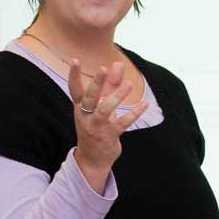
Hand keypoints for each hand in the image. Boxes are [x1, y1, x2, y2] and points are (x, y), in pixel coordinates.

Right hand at [68, 60, 147, 193]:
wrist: (92, 159)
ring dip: (117, 96)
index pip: (74, 89)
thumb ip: (110, 84)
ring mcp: (97, 126)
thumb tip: (118, 64)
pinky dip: (134, 113)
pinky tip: (144, 104)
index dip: (74, 75)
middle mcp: (86, 116)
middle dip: (96, 83)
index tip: (75, 60)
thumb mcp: (100, 105)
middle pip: (89, 98)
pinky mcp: (109, 136)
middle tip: (103, 68)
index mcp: (80, 107)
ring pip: (104, 110)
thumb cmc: (96, 126)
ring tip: (129, 84)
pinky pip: (122, 123)